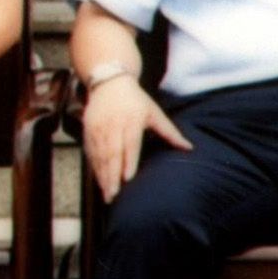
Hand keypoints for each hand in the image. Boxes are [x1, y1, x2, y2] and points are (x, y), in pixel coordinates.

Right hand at [79, 78, 170, 203]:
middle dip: (112, 176)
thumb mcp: (154, 113)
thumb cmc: (136, 100)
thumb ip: (170, 132)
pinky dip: (94, 167)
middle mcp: (113, 124)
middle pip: (112, 153)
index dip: (127, 161)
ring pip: (99, 155)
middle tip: (114, 195)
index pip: (129, 144)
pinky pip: (90, 152)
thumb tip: (189, 148)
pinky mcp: (88, 130)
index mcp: (131, 120)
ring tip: (107, 194)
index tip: (127, 179)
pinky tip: (99, 181)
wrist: (109, 83)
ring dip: (102, 176)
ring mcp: (98, 128)